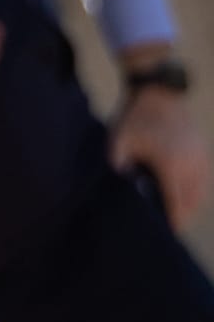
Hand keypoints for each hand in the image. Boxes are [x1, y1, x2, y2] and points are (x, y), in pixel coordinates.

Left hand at [111, 87, 211, 232]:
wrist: (156, 88)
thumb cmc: (134, 117)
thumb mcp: (118, 141)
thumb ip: (118, 166)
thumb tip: (120, 188)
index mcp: (170, 164)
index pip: (176, 203)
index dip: (173, 221)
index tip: (169, 232)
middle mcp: (190, 163)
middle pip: (192, 201)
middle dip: (182, 215)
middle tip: (170, 225)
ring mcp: (200, 155)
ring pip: (201, 191)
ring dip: (191, 203)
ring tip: (177, 211)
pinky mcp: (203, 148)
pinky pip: (204, 177)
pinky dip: (196, 189)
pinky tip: (185, 192)